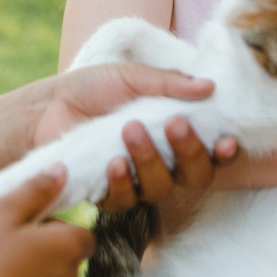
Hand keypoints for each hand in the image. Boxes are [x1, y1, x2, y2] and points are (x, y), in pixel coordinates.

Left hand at [33, 63, 238, 210]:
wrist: (49, 104)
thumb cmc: (95, 88)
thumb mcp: (133, 76)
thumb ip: (170, 84)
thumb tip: (209, 86)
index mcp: (175, 134)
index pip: (212, 153)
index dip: (225, 153)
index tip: (227, 142)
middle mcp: (164, 162)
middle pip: (195, 176)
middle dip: (190, 152)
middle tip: (174, 124)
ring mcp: (137, 181)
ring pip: (161, 187)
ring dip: (151, 160)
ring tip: (130, 130)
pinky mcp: (108, 194)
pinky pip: (125, 200)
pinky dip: (122, 182)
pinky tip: (114, 163)